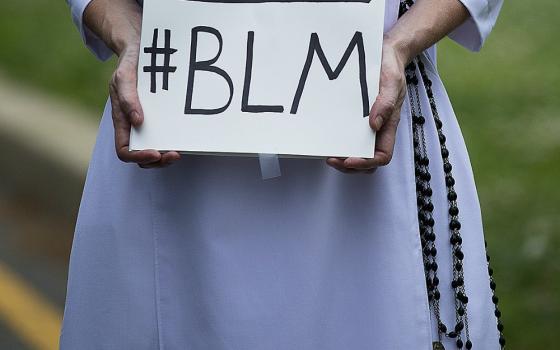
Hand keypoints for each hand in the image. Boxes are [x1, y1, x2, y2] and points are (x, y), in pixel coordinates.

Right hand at [109, 42, 180, 167]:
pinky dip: (174, 142)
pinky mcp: (161, 118)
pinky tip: (184, 139)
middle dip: (158, 161)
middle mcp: (134, 126)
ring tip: (179, 152)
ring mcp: (148, 124)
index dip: (139, 156)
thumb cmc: (129, 65)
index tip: (155, 153)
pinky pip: (166, 136)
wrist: (140, 50)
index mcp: (122, 121)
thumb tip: (138, 121)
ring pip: (155, 151)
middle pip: (142, 157)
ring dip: (166, 157)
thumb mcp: (123, 77)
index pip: (125, 150)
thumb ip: (127, 98)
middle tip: (175, 154)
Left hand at [326, 41, 406, 172]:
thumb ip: (385, 103)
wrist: (386, 53)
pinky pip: (349, 135)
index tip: (349, 159)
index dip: (366, 162)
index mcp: (389, 125)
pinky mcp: (356, 117)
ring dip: (343, 158)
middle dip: (350, 165)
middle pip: (368, 160)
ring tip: (327, 154)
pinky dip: (338, 142)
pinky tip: (327, 138)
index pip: (382, 156)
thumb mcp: (391, 82)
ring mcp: (367, 124)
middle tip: (331, 159)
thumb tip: (374, 125)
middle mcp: (378, 128)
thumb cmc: (391, 68)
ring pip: (357, 151)